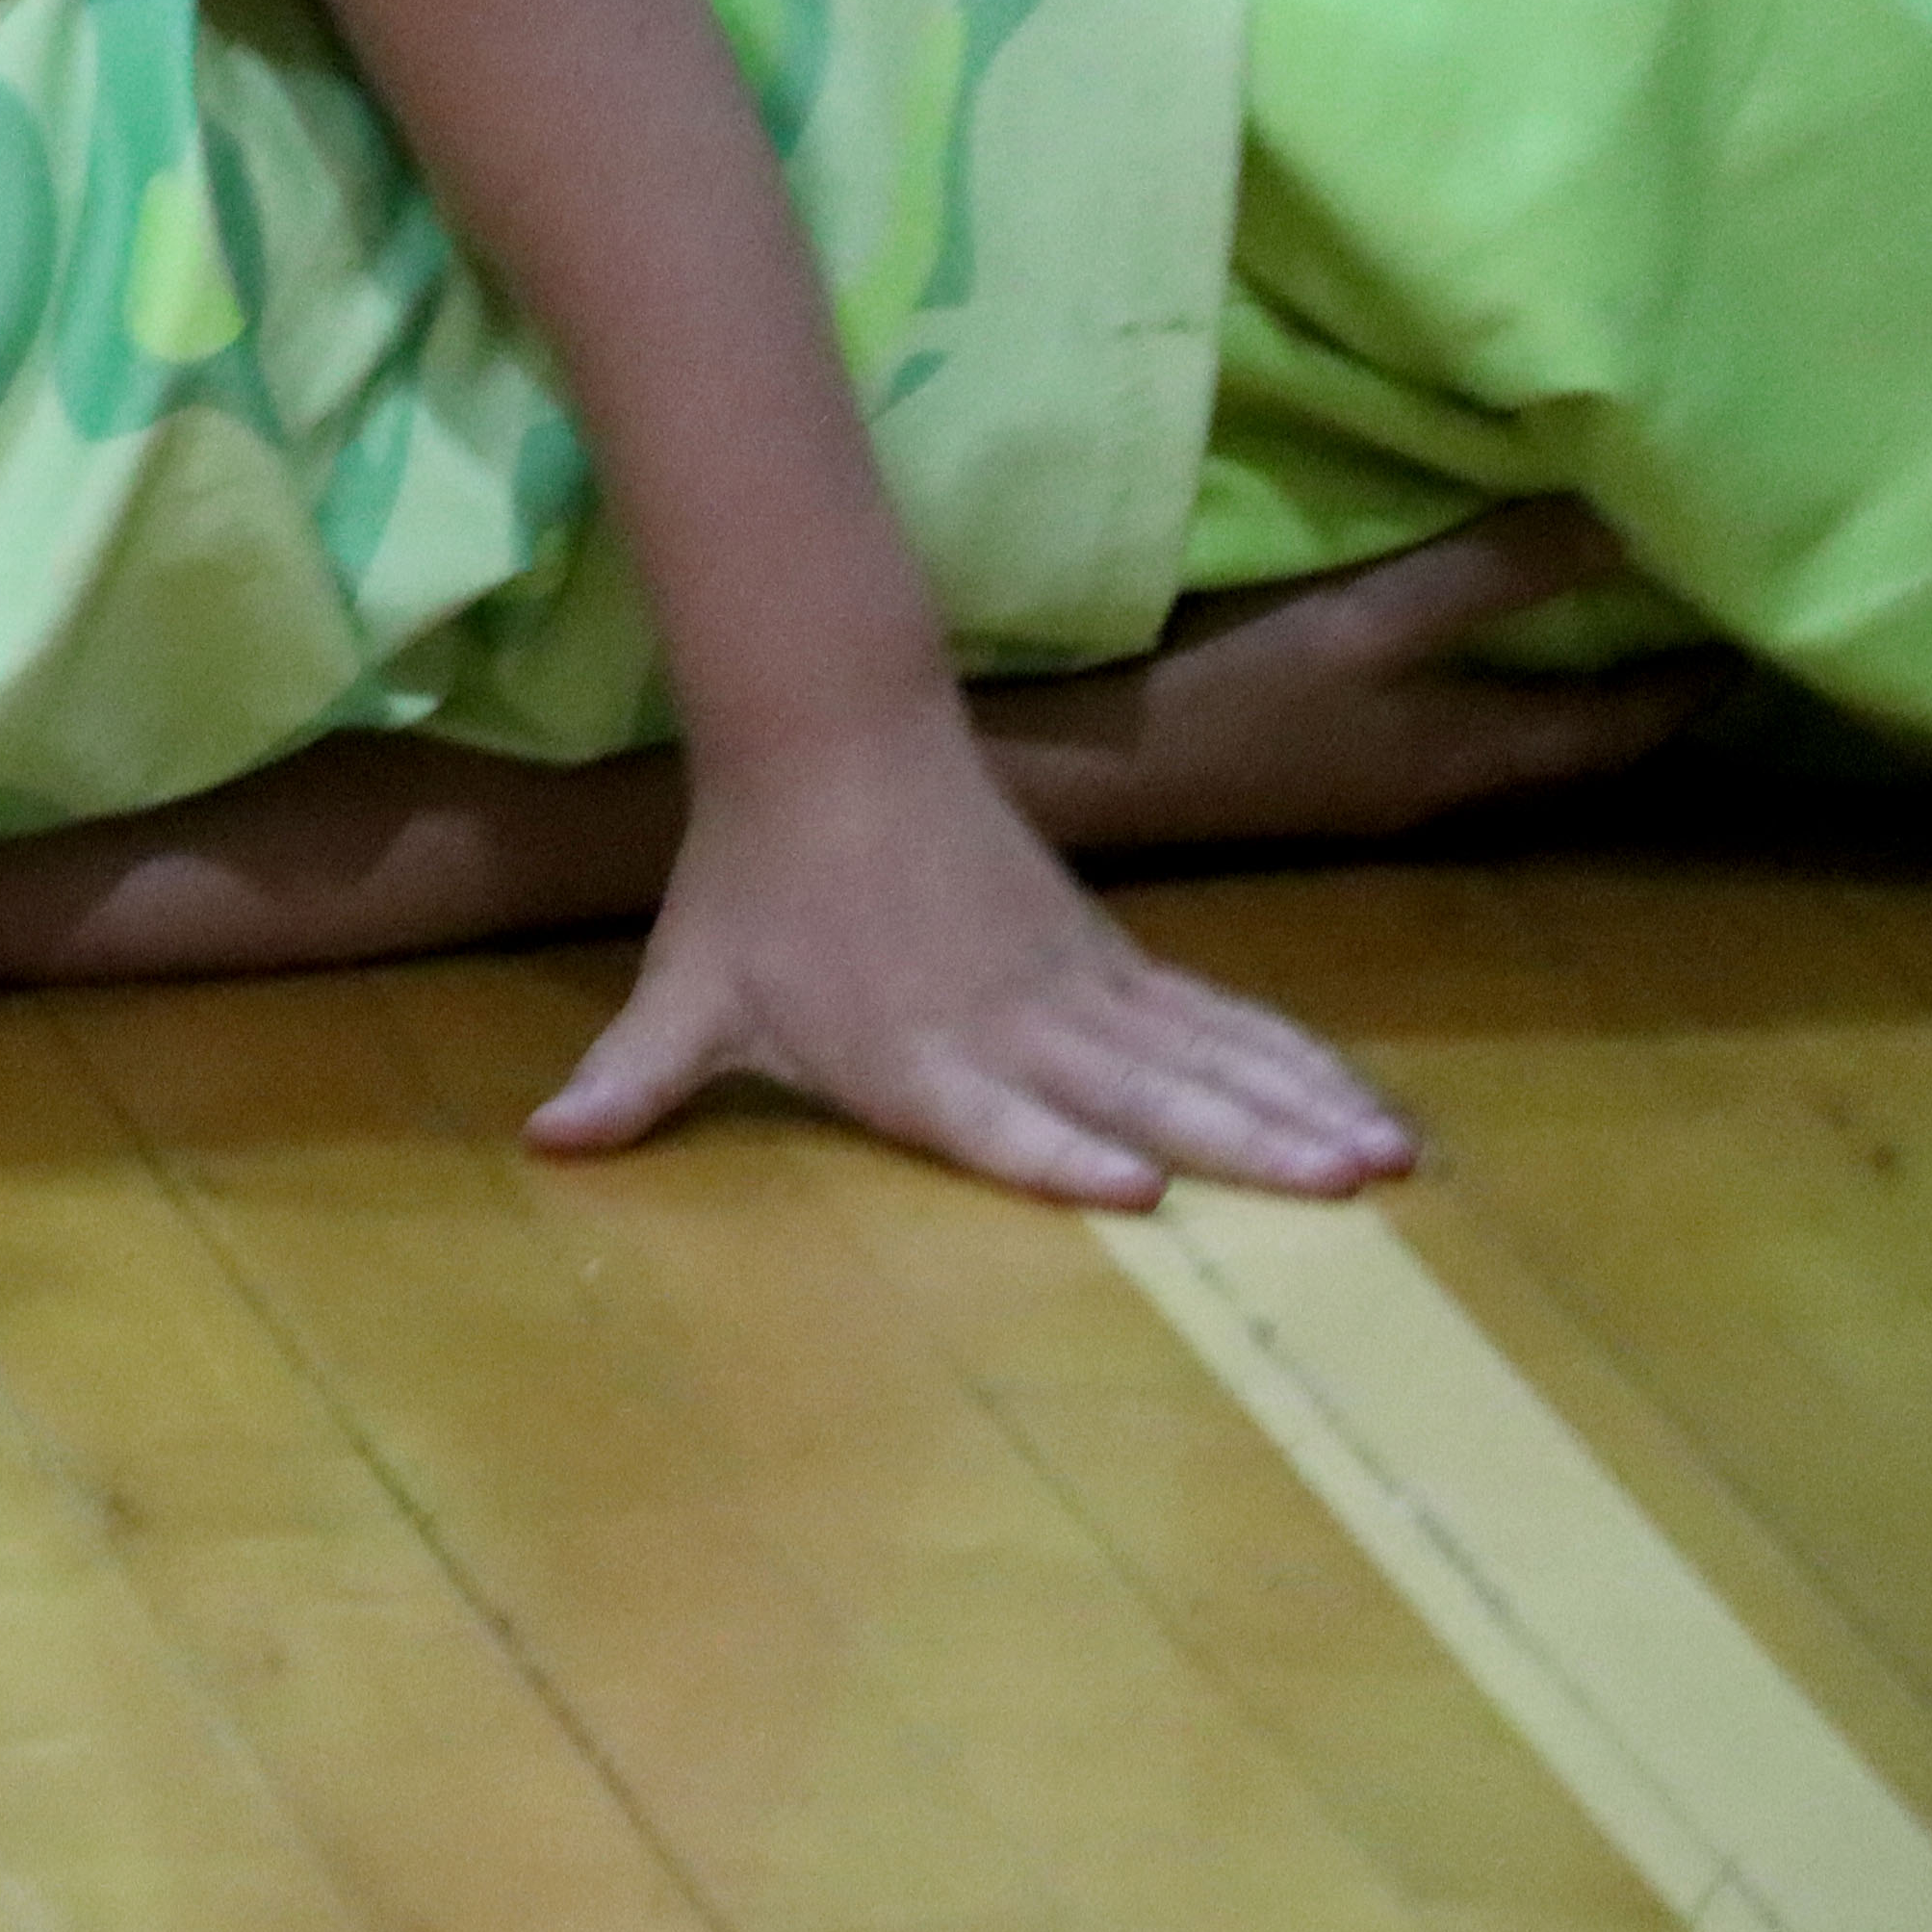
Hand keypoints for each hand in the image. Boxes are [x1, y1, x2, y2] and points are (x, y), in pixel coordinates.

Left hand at [526, 710, 1417, 1207]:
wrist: (828, 743)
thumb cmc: (753, 889)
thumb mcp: (687, 991)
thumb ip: (632, 1080)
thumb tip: (544, 1143)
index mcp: (908, 1049)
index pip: (991, 1115)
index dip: (1056, 1153)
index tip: (1135, 1187)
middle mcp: (1007, 1024)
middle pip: (1135, 1091)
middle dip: (1239, 1140)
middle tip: (1338, 1188)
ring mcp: (1072, 988)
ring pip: (1203, 1055)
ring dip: (1299, 1105)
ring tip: (1387, 1160)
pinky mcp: (1109, 959)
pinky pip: (1217, 1018)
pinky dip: (1293, 1059)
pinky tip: (1365, 1104)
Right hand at [973, 502, 1730, 853]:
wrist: (1073, 780)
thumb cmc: (1222, 697)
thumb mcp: (1365, 618)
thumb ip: (1494, 568)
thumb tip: (1636, 510)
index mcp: (1479, 754)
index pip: (1633, 722)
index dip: (1704, 674)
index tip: (1776, 606)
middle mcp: (1450, 787)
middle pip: (1586, 744)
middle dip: (1652, 683)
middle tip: (1708, 599)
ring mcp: (1381, 788)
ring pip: (1521, 738)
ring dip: (1573, 684)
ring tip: (1614, 608)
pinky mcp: (1322, 774)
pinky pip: (1455, 727)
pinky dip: (1500, 683)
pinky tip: (1479, 642)